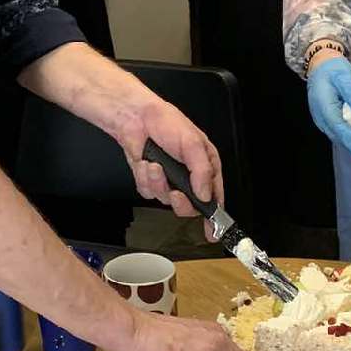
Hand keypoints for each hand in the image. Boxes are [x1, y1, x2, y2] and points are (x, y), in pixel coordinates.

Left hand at [118, 92, 222, 217]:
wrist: (136, 118)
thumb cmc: (168, 123)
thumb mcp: (193, 144)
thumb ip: (202, 171)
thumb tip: (206, 195)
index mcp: (205, 167)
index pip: (215, 198)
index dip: (215, 217)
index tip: (213, 233)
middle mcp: (189, 177)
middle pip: (189, 207)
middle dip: (181, 203)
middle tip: (176, 193)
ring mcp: (169, 180)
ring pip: (165, 199)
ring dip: (158, 183)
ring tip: (154, 165)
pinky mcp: (150, 180)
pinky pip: (148, 191)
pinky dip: (145, 178)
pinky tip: (145, 163)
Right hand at [306, 55, 350, 160]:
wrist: (320, 67)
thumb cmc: (333, 70)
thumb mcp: (345, 76)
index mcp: (323, 105)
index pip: (338, 127)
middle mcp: (322, 117)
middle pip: (341, 135)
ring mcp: (324, 120)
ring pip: (342, 135)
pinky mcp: (330, 120)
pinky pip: (342, 130)